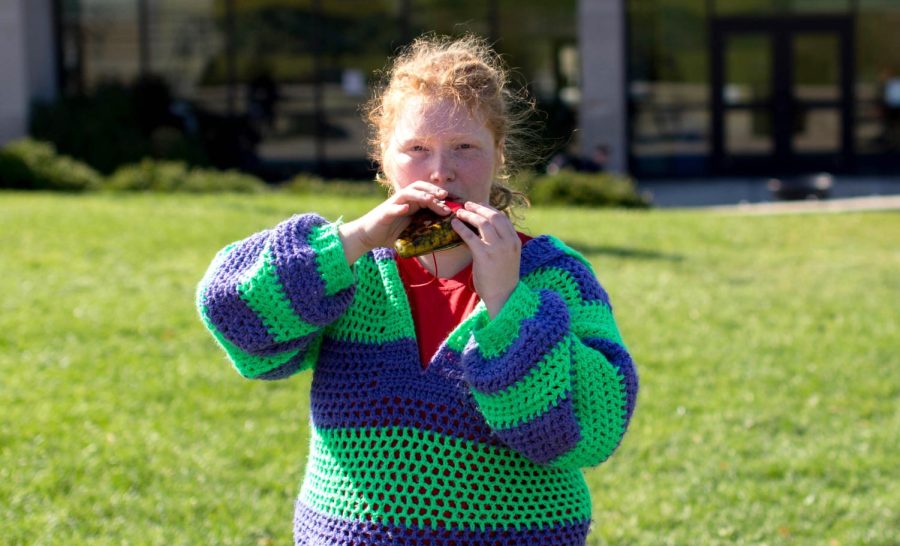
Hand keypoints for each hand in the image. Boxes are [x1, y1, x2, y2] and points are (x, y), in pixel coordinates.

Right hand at [338, 181, 450, 263]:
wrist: (368, 236)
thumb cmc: (390, 233)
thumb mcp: (411, 232)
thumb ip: (424, 232)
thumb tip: (442, 242)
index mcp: (411, 204)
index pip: (426, 194)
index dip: (439, 196)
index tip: (451, 202)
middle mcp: (403, 201)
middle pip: (418, 188)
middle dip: (432, 190)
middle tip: (444, 196)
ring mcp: (393, 205)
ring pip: (407, 194)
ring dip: (419, 195)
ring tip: (430, 199)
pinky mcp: (384, 213)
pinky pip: (392, 208)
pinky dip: (398, 208)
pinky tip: (405, 209)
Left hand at [451, 202, 521, 317]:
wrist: (503, 296)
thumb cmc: (502, 277)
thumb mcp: (508, 256)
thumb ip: (500, 242)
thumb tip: (483, 229)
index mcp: (515, 240)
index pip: (502, 217)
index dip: (489, 209)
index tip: (478, 206)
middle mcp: (508, 242)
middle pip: (493, 216)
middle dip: (478, 208)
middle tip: (467, 205)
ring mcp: (497, 248)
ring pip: (482, 222)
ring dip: (469, 215)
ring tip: (459, 213)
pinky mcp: (484, 255)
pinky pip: (470, 236)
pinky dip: (461, 228)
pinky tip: (454, 224)